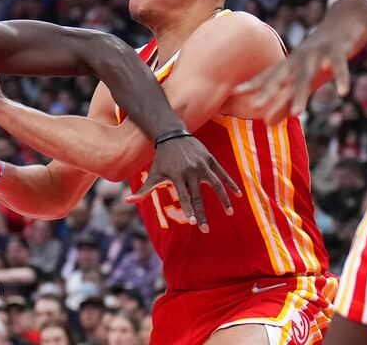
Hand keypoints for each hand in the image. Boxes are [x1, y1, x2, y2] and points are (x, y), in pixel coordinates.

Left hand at [126, 136, 241, 232]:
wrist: (172, 135)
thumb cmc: (161, 159)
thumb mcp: (152, 174)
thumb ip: (143, 191)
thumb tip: (128, 201)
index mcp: (177, 177)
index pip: (184, 197)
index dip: (188, 210)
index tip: (192, 223)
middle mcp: (190, 171)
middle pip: (198, 196)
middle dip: (201, 214)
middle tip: (205, 230)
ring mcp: (202, 165)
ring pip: (216, 184)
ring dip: (223, 199)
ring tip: (229, 213)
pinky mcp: (210, 159)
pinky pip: (223, 173)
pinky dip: (231, 184)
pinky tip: (239, 195)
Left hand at [235, 0, 366, 123]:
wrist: (344, 21)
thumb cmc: (320, 56)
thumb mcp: (303, 80)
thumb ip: (286, 102)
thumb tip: (267, 124)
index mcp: (289, 64)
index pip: (267, 75)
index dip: (251, 84)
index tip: (233, 92)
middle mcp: (298, 58)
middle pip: (281, 76)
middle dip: (268, 91)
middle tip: (254, 106)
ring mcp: (317, 53)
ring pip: (307, 75)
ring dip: (301, 94)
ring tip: (297, 113)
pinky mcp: (338, 50)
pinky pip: (339, 65)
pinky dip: (341, 78)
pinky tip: (343, 93)